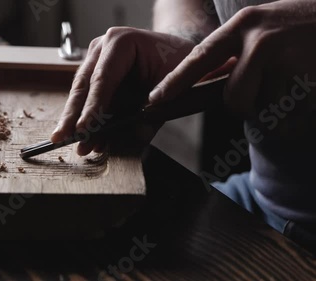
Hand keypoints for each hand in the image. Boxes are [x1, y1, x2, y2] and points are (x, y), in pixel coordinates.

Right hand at [51, 27, 196, 155]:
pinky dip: (90, 119)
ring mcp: (96, 59)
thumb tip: (137, 136)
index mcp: (121, 42)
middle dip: (73, 116)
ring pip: (81, 94)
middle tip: (61, 138)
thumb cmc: (178, 62)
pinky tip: (90, 139)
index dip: (91, 107)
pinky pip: (90, 99)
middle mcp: (102, 48)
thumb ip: (155, 109)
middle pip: (83, 86)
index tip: (83, 129)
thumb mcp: (175, 84)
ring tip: (78, 145)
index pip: (102, 79)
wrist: (178, 51)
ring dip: (78, 121)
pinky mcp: (96, 74)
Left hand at [149, 0, 315, 117]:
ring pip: (260, 110)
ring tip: (295, 82)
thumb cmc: (305, 28)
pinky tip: (307, 88)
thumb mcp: (267, 27)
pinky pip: (287, 116)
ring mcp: (285, 59)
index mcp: (244, 25)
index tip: (153, 100)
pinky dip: (295, 113)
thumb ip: (238, 52)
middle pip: (233, 99)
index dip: (176, 82)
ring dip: (274, 109)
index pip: (200, 58)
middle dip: (248, 104)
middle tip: (274, 85)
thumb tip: (208, 88)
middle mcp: (260, 40)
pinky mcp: (306, 79)